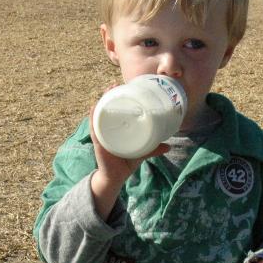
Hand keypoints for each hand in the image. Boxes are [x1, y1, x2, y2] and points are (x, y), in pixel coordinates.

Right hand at [88, 90, 167, 219]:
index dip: (118, 97)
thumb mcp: (142, 153)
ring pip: (99, 114)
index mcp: (117, 128)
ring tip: (107, 91)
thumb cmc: (126, 162)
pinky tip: (94, 108)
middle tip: (114, 85)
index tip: (123, 85)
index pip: (116, 109)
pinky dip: (93, 117)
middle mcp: (108, 129)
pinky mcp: (98, 142)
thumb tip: (169, 146)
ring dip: (101, 101)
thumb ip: (153, 149)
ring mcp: (102, 135)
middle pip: (106, 108)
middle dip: (108, 95)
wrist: (115, 177)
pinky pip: (94, 127)